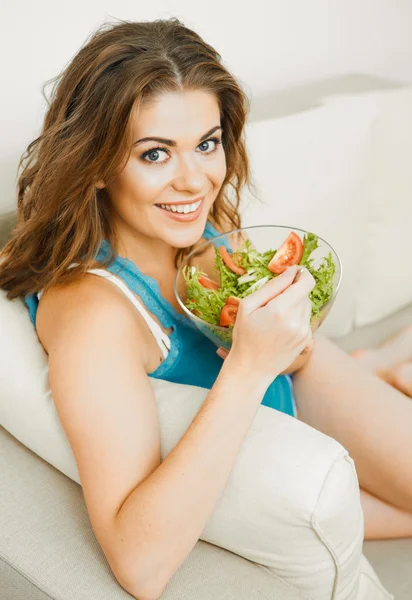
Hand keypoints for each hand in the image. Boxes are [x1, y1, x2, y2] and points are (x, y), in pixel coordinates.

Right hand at [216, 266, 315, 384]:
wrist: (251, 369)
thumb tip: (291, 271)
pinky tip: (281, 329)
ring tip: (275, 318)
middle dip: (291, 293)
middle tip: (272, 304)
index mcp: (280, 310)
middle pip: (304, 294)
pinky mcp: (307, 340)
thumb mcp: (248, 306)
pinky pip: (306, 319)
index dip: (301, 274)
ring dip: (294, 306)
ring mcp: (304, 332)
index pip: (306, 282)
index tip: (293, 273)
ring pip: (306, 306)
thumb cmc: (245, 337)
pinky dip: (296, 319)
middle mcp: (297, 321)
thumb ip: (272, 287)